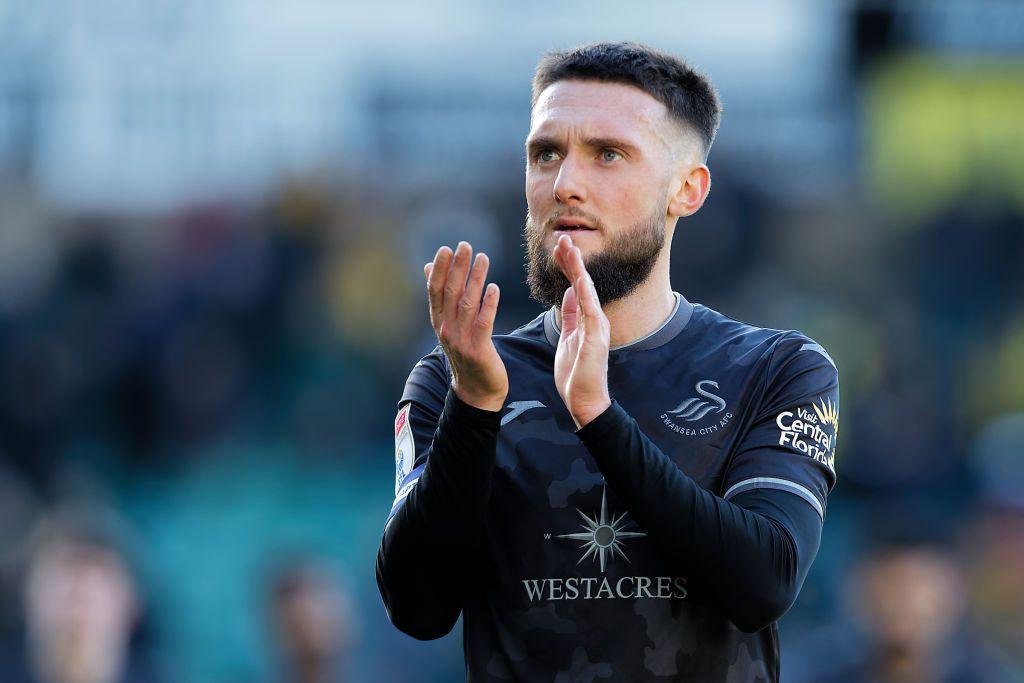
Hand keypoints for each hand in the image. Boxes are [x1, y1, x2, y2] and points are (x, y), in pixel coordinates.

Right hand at [425, 241, 507, 411]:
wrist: (475, 391)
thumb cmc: (465, 352)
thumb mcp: (448, 325)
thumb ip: (440, 297)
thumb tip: (428, 266)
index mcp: (439, 321)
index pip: (436, 290)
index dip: (440, 269)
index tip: (446, 249)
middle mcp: (446, 329)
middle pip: (451, 293)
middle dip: (458, 267)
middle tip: (465, 246)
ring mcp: (461, 340)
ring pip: (467, 304)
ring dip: (475, 279)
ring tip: (483, 258)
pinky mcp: (478, 350)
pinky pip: (483, 323)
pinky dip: (488, 305)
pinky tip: (494, 288)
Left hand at [552, 235, 611, 428]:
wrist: (584, 400)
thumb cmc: (575, 373)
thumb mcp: (568, 337)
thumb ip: (570, 315)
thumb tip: (568, 293)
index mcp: (586, 318)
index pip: (575, 285)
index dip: (567, 266)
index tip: (557, 247)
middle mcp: (594, 318)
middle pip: (582, 282)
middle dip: (571, 260)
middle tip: (562, 237)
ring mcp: (598, 328)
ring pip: (587, 291)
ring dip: (577, 269)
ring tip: (569, 248)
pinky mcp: (597, 339)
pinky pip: (591, 312)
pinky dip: (586, 294)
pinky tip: (580, 278)